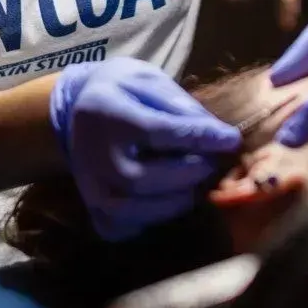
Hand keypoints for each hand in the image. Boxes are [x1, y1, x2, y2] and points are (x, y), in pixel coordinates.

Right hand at [50, 58, 242, 241]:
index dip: (197, 137)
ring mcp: (88, 186)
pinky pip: (125, 228)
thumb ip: (179, 104)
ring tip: (193, 184)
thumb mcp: (147, 80)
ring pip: (134, 210)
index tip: (231, 139)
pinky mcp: (93, 210)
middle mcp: (90, 154)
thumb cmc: (122, 92)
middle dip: (187, 174)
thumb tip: (216, 134)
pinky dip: (152, 219)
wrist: (77, 110)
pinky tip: (165, 199)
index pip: (155, 131)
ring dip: (175, 200)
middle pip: (142, 179)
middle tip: (210, 163)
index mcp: (104, 111)